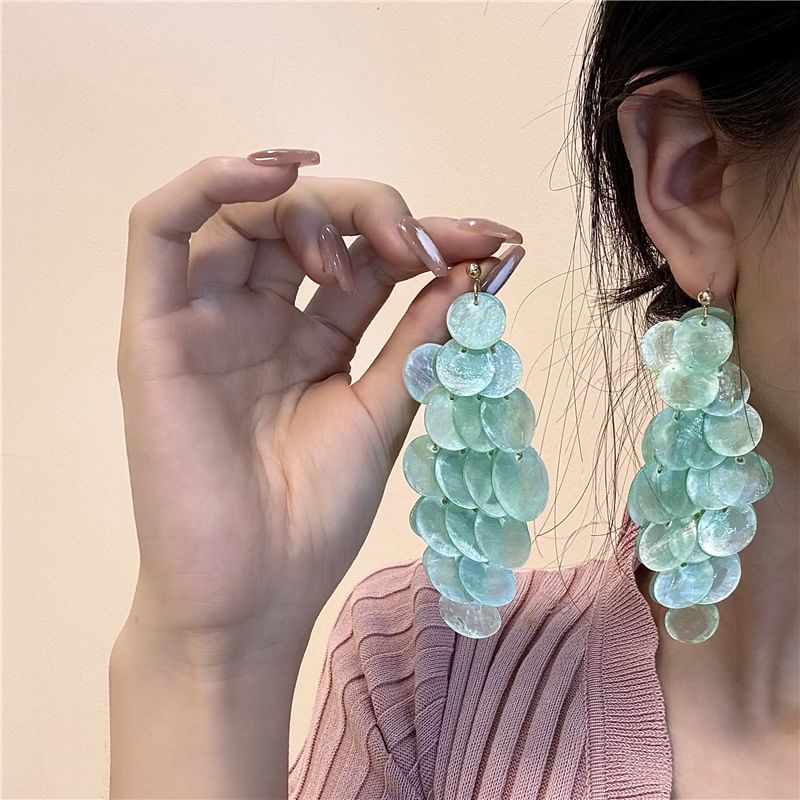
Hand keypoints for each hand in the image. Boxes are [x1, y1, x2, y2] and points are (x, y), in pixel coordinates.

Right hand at [116, 152, 523, 663]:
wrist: (251, 599)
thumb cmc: (313, 518)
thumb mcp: (384, 413)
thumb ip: (420, 337)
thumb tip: (479, 270)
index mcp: (310, 339)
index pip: (364, 259)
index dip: (428, 237)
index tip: (493, 240)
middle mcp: (256, 319)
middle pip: (307, 222)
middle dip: (377, 214)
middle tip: (429, 246)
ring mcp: (203, 320)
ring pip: (242, 213)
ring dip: (314, 207)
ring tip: (372, 247)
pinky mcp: (154, 331)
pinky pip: (160, 229)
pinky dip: (208, 183)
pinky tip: (275, 173)